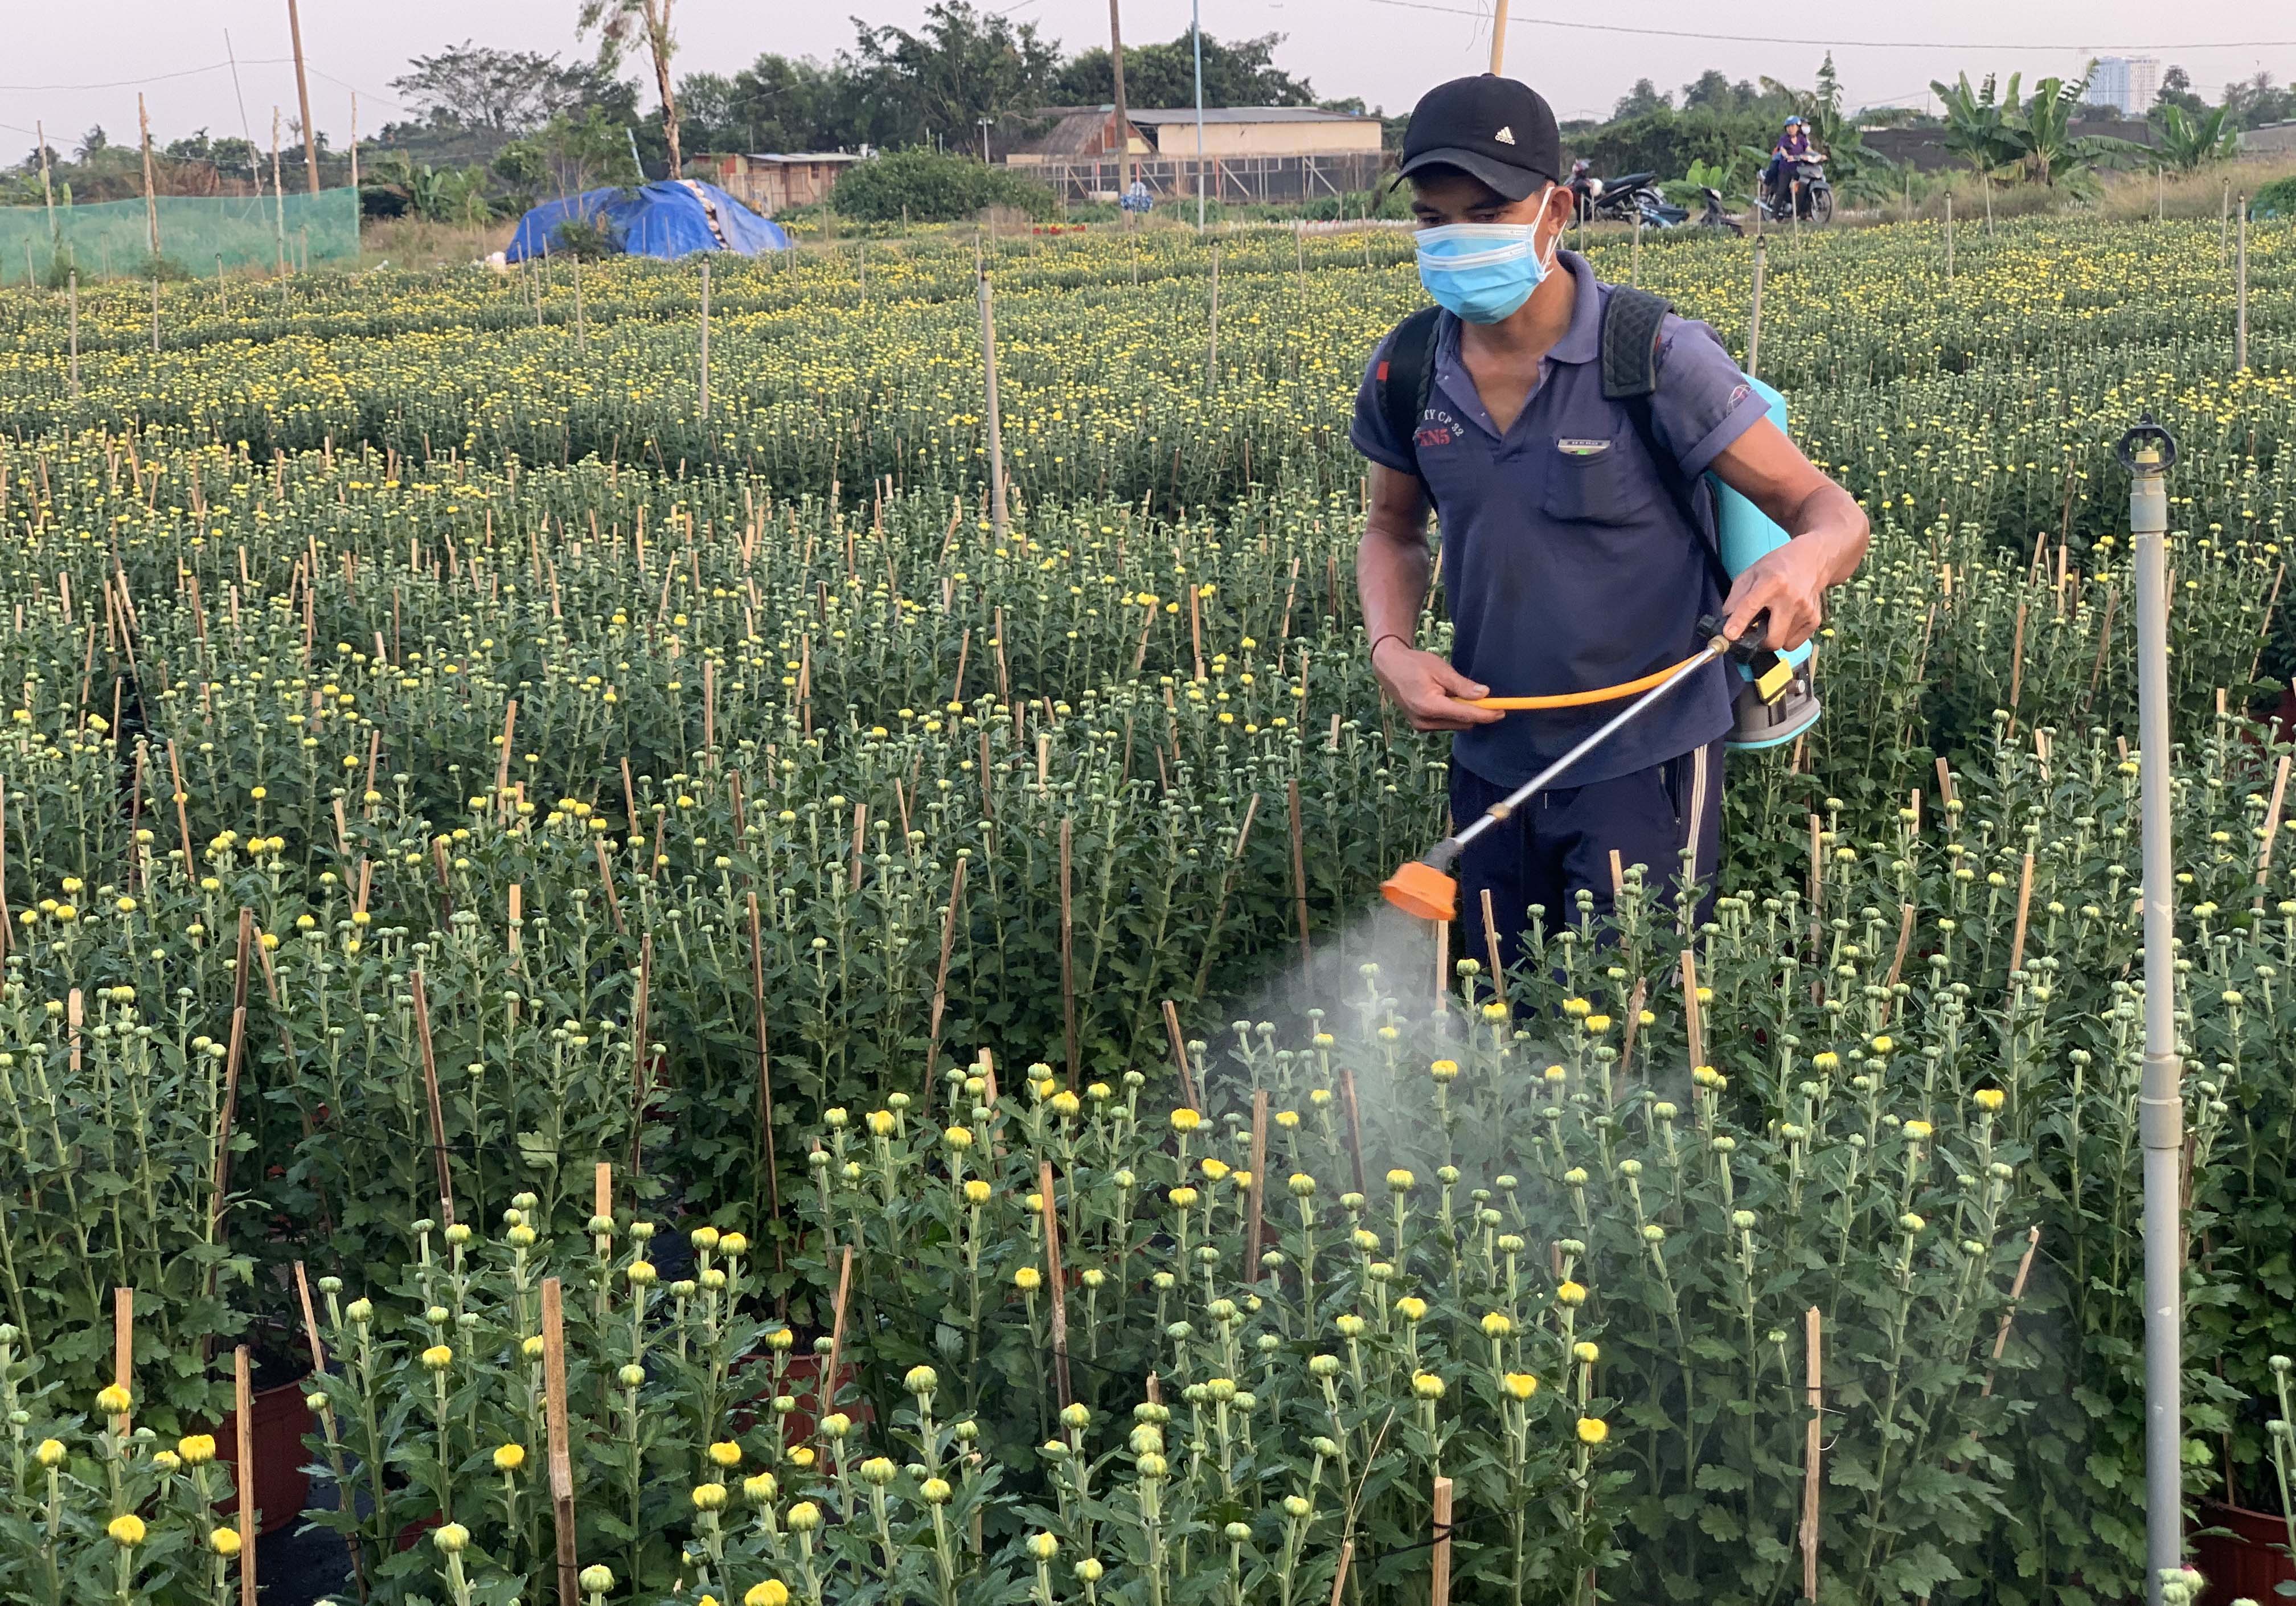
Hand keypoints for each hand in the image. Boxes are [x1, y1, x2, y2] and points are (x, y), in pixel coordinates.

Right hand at [1371, 640, 1503, 731]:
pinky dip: (1452, 713)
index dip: (1486, 714)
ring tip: (1453, 691)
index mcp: (1429, 706)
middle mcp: (1424, 721)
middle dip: (1475, 712)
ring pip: (1454, 724)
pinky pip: (1445, 723)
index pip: (1465, 715)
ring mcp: (1421, 725)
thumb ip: (1462, 685)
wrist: (1389, 668)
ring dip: (1462, 712)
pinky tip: (1445, 698)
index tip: (1502, 711)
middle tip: (1483, 696)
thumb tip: (1484, 694)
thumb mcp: (1440, 669)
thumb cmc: (1414, 664)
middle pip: (1462, 723)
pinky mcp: (1420, 725)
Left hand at [1721, 539, 1831, 651]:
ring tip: (1773, 619)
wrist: (1811, 560)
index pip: (1751, 605)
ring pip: (1783, 643)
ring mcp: (1806, 611)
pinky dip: (1786, 637)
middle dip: (1759, 642)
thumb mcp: (1750, 574)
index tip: (1729, 635)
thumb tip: (1726, 623)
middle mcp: (1791, 598)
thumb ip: (1736, 598)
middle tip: (1754, 633)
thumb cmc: (1777, 567)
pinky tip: (1786, 620)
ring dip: (1773, 637)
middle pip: (1773, 638)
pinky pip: (1794, 643)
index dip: (1738, 622)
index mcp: (1772, 582)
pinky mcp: (1815, 620)